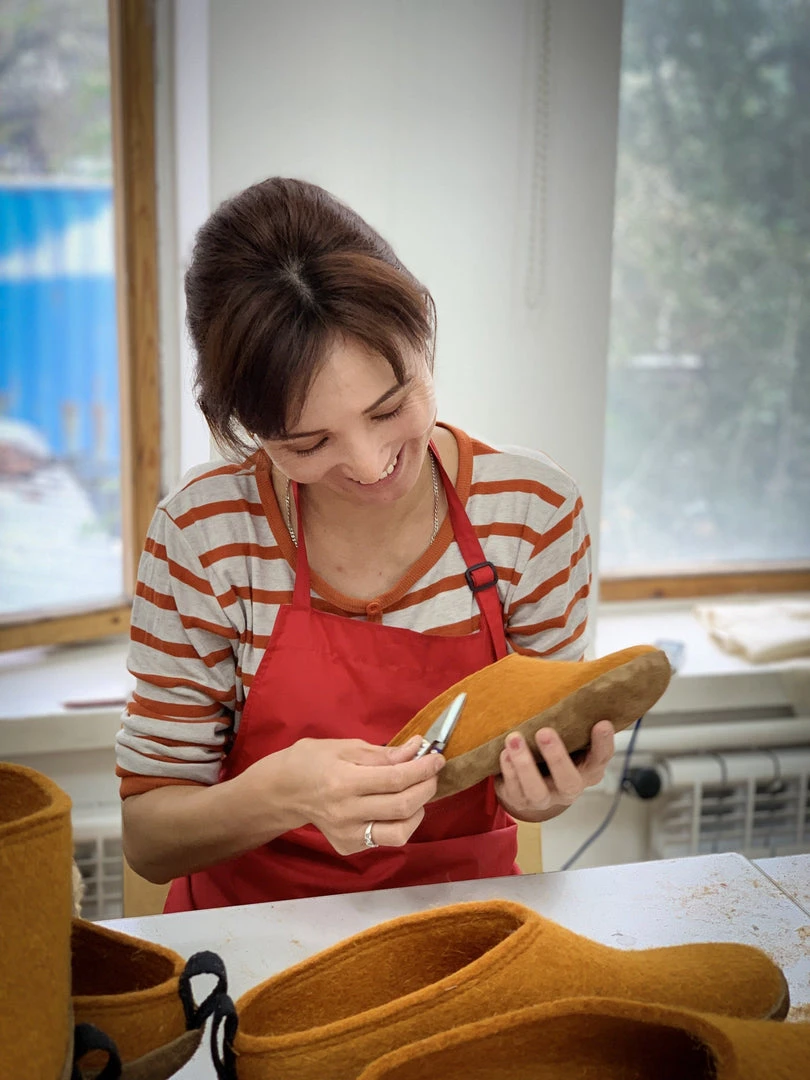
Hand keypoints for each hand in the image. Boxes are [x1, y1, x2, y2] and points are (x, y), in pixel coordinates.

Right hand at [258, 735, 444, 854]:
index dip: (423, 768)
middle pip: (402, 806)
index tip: (437, 757)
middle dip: (427, 787)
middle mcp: (346, 812)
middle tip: (432, 772)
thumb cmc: (312, 761)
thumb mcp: (344, 747)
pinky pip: (385, 839)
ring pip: (399, 833)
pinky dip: (398, 823)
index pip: (396, 778)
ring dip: (417, 811)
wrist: (282, 792)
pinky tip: (393, 807)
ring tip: (416, 793)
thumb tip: (416, 750)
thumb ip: (383, 753)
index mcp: (344, 781)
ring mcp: (347, 834)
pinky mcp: (348, 846)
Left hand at [494, 721, 614, 821]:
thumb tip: (572, 687)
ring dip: (524, 764)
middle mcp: (569, 789)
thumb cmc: (554, 755)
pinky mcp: (520, 801)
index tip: (602, 723)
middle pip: (568, 781)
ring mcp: (545, 799)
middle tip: (544, 732)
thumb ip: (573, 727)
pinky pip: (514, 790)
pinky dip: (509, 771)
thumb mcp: (570, 743)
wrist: (530, 785)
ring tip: (514, 739)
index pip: (601, 759)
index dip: (603, 744)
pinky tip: (504, 753)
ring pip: (536, 790)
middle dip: (556, 757)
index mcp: (587, 771)